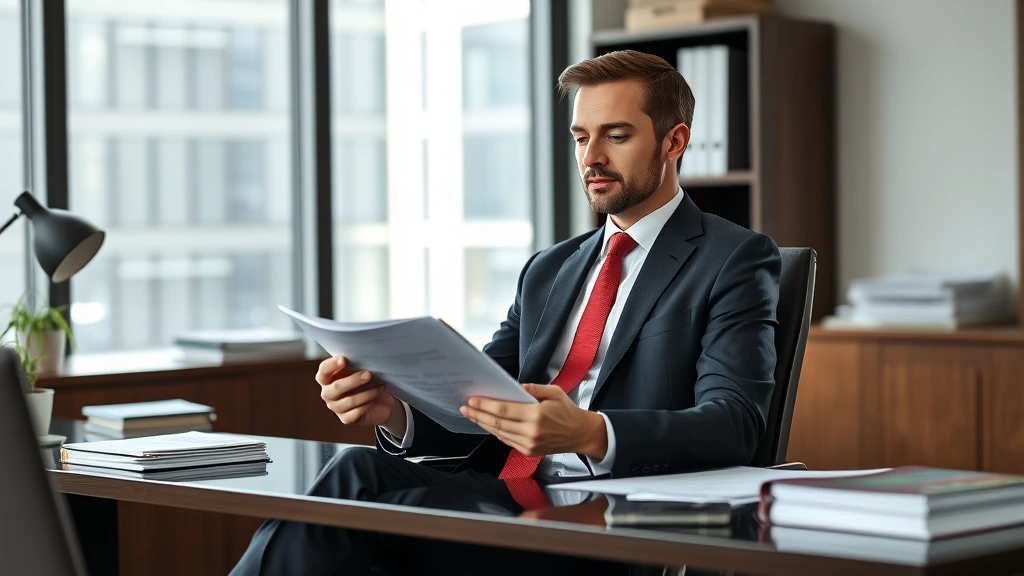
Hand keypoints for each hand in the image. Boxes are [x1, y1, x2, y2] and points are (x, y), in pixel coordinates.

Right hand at [316, 356, 405, 434]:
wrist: (380, 401)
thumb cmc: (367, 381)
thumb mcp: (360, 369)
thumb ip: (356, 364)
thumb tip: (362, 355)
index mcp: (327, 378)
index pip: (323, 370)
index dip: (332, 365)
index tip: (344, 359)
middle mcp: (328, 393)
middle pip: (336, 387)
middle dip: (353, 380)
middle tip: (369, 374)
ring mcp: (336, 407)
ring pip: (349, 401)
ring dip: (366, 393)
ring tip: (380, 386)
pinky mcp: (346, 419)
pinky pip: (356, 412)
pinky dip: (368, 404)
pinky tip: (377, 397)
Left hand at [459, 384, 607, 459]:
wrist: (580, 434)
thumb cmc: (568, 412)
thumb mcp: (555, 393)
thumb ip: (534, 388)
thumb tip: (516, 387)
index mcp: (537, 415)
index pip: (504, 410)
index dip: (486, 406)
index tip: (473, 400)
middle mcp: (531, 432)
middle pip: (497, 423)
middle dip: (478, 415)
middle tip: (465, 407)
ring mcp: (529, 444)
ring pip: (499, 433)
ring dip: (483, 424)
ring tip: (472, 415)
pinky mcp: (529, 452)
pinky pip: (507, 441)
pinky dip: (495, 432)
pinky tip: (487, 424)